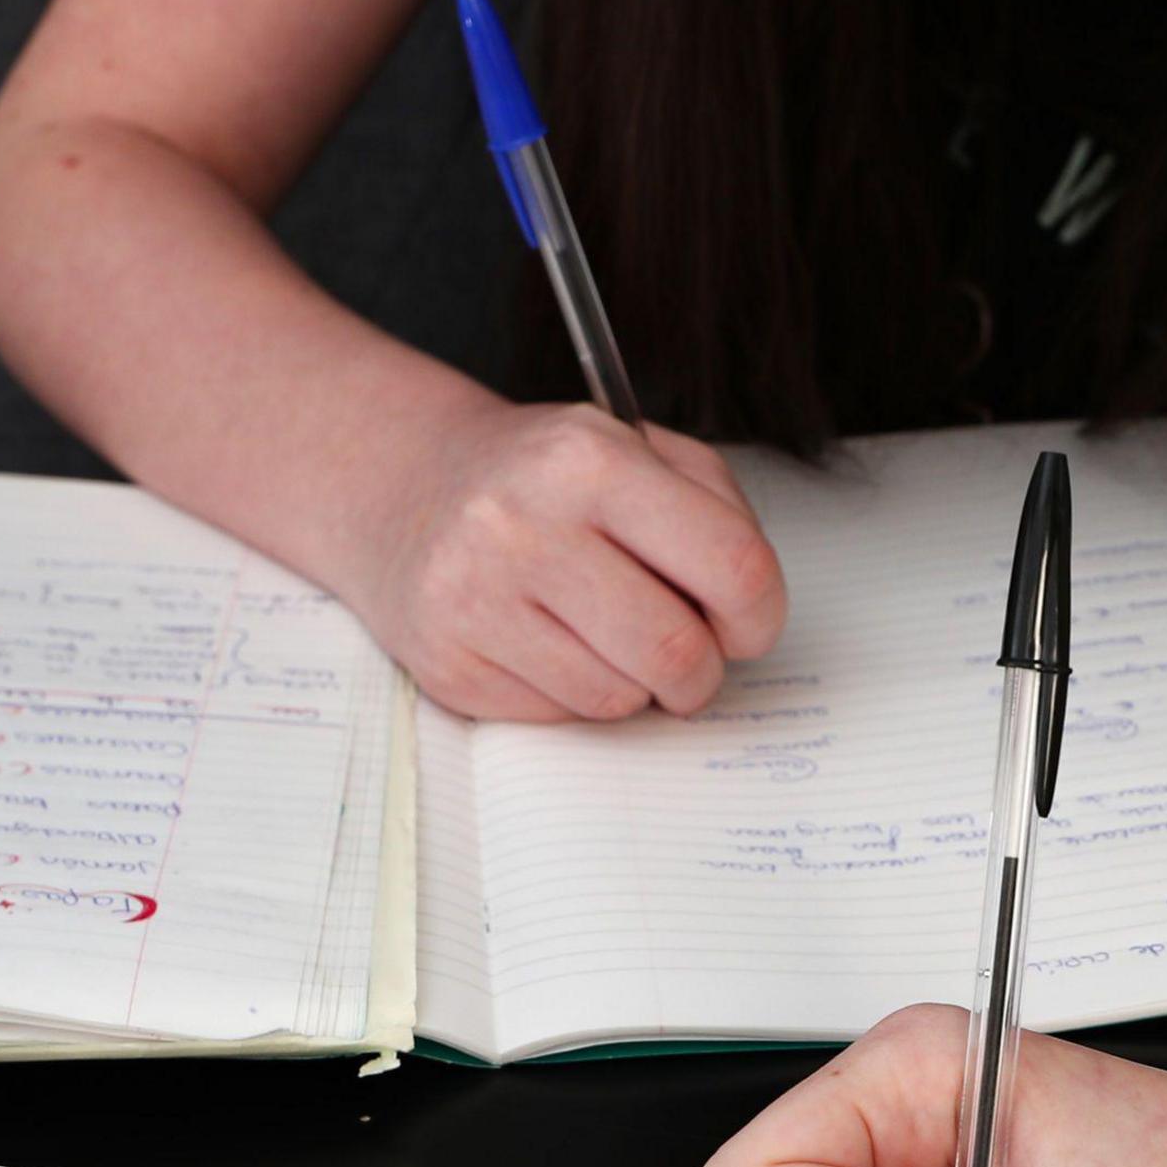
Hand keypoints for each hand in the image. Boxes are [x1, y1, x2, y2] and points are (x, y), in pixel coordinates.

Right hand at [338, 400, 785, 721]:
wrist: (405, 487)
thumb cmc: (542, 477)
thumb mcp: (636, 450)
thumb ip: (713, 512)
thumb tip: (747, 615)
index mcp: (589, 459)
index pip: (732, 566)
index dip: (760, 615)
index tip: (747, 625)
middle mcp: (524, 525)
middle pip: (675, 651)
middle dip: (701, 672)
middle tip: (688, 658)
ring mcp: (476, 599)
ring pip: (617, 699)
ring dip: (634, 684)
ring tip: (606, 637)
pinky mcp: (448, 664)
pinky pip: (559, 716)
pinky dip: (574, 694)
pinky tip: (549, 644)